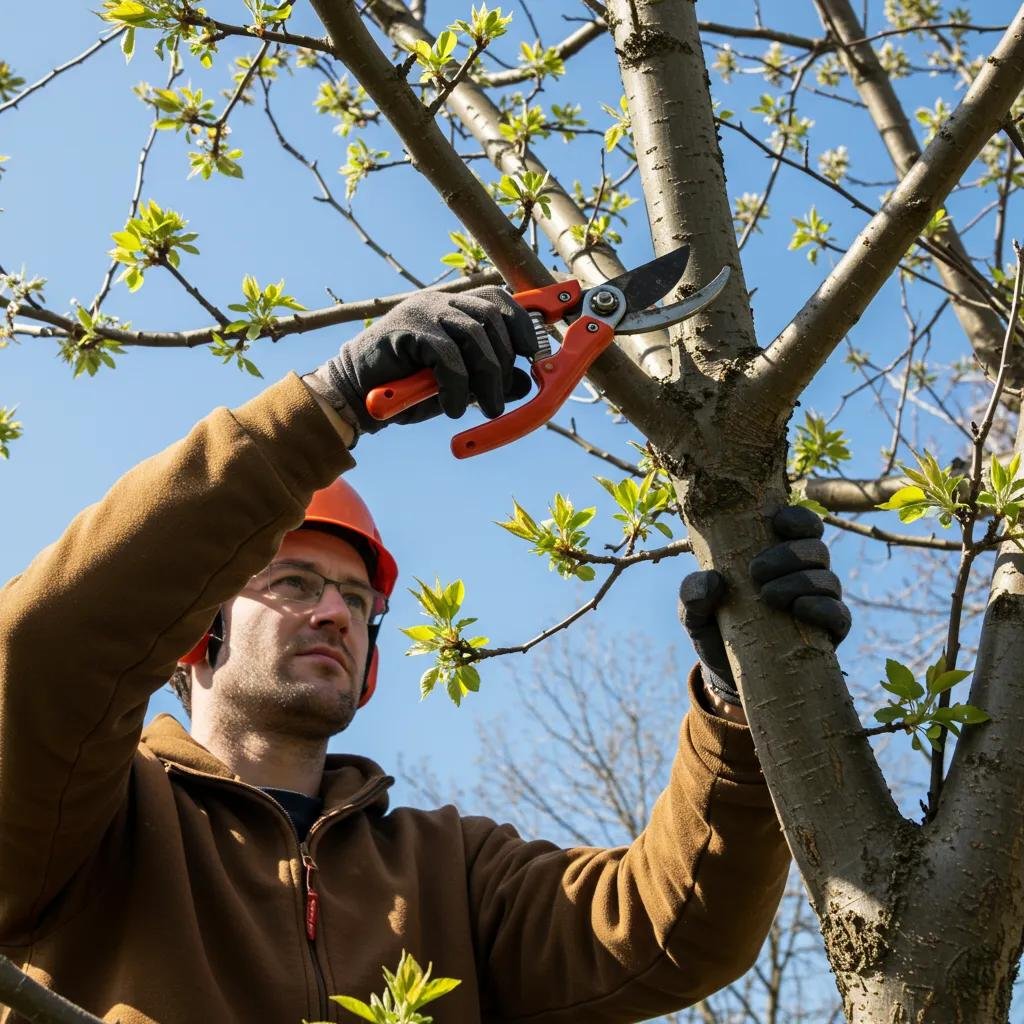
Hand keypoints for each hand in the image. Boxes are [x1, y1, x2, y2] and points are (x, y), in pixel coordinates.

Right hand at [307, 286, 537, 439]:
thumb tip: (526, 382)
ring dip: (488, 377)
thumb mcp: (458, 387)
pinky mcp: (408, 330)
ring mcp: (423, 312)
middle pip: (492, 318)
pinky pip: (447, 355)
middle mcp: (440, 302)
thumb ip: (489, 380)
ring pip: (475, 335)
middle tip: (501, 398)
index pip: (499, 300)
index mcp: (454, 308)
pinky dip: (458, 386)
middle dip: (506, 361)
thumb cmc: (407, 390)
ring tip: (487, 409)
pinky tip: (453, 408)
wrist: (356, 395)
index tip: (536, 350)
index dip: (522, 322)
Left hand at [678, 506, 851, 706]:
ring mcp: (820, 602)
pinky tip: (799, 609)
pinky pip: (839, 614)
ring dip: (800, 581)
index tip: (778, 523)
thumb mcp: (693, 613)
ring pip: (828, 579)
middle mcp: (804, 573)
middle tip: (756, 572)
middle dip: (789, 554)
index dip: (797, 518)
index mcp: (777, 555)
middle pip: (817, 548)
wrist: (729, 676)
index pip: (801, 525)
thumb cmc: (714, 630)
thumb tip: (711, 581)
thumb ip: (691, 594)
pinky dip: (822, 608)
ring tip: (768, 596)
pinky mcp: (829, 633)